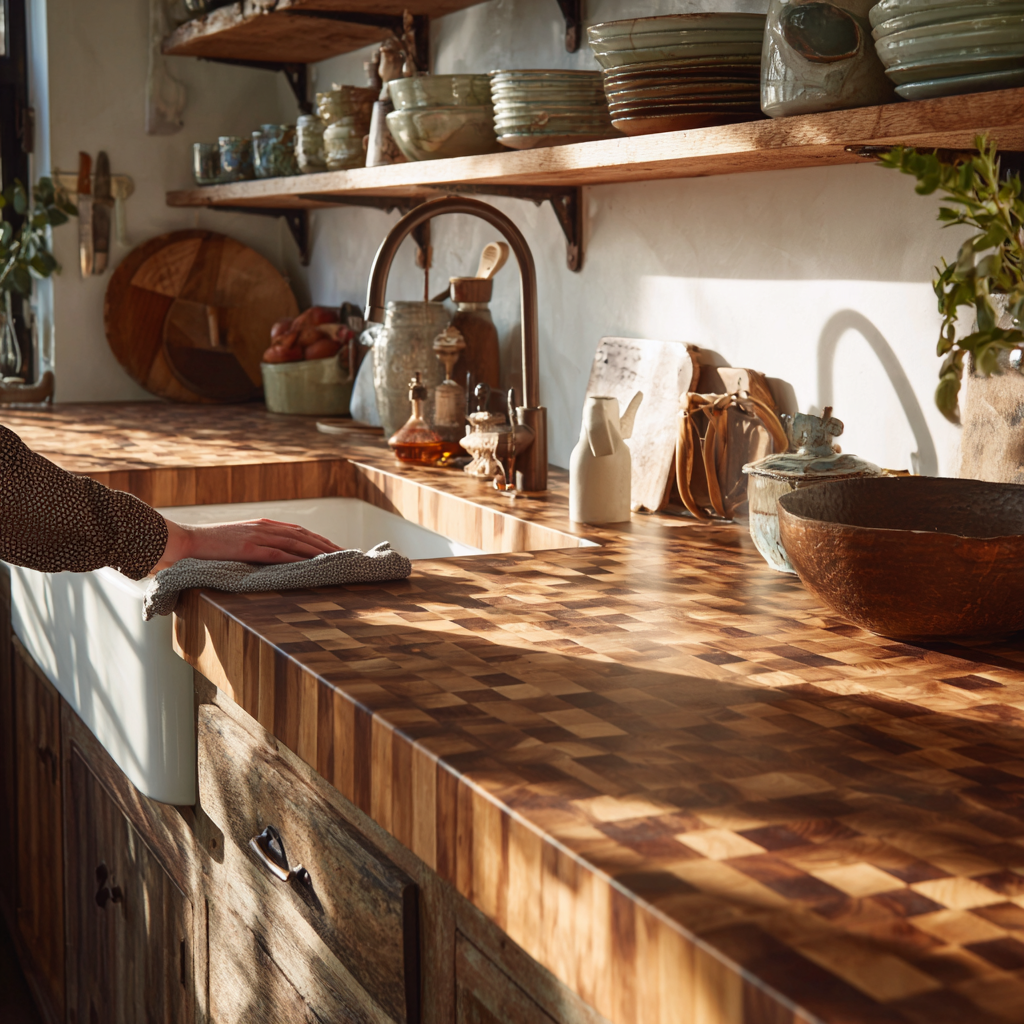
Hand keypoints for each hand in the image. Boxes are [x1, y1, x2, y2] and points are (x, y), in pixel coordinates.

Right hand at [152, 518, 341, 573]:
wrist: (185, 541)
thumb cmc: (208, 547)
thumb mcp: (237, 542)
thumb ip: (256, 546)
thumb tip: (272, 560)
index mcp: (263, 525)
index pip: (299, 531)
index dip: (319, 540)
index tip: (336, 548)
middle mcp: (265, 527)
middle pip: (304, 535)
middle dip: (327, 545)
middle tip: (347, 554)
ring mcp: (258, 536)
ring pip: (298, 542)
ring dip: (320, 550)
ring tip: (338, 559)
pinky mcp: (251, 548)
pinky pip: (281, 553)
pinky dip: (300, 558)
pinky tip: (314, 563)